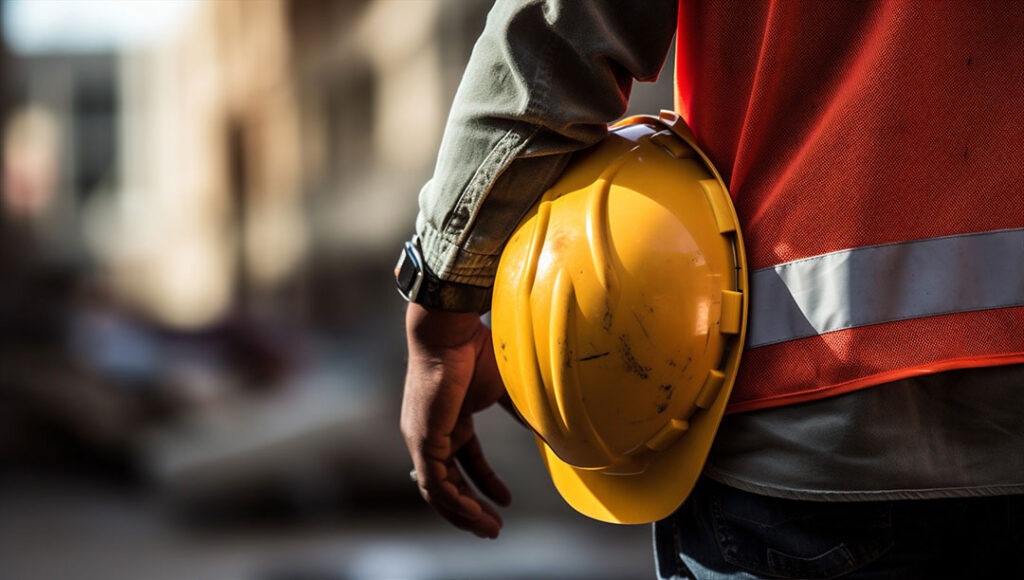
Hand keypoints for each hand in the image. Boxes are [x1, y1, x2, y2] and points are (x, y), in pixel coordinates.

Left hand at [400, 303, 511, 538]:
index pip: (465, 460)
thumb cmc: (478, 349)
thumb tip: (553, 432)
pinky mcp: (422, 439)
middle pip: (450, 481)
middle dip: (473, 508)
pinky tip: (474, 514)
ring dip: (464, 513)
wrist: (452, 331)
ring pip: (439, 489)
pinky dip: (453, 503)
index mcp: (451, 418)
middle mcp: (433, 430)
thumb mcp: (507, 389)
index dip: (486, 482)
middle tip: (495, 528)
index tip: (506, 500)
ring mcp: (423, 437)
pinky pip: (435, 483)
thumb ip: (523, 414)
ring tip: (489, 529)